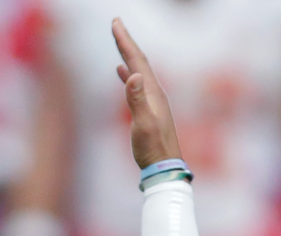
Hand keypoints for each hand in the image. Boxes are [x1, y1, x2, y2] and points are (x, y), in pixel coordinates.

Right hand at [111, 19, 180, 169]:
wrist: (164, 168)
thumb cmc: (153, 149)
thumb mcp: (143, 124)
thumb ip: (137, 100)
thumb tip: (131, 74)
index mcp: (152, 92)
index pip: (137, 60)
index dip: (125, 41)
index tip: (116, 22)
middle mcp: (154, 92)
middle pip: (139, 60)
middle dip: (126, 42)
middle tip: (116, 24)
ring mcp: (152, 100)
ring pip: (138, 70)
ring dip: (128, 55)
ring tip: (119, 42)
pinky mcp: (149, 109)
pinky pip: (137, 84)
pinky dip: (128, 73)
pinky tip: (123, 72)